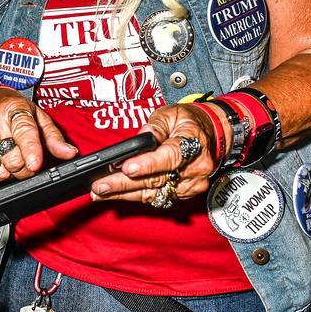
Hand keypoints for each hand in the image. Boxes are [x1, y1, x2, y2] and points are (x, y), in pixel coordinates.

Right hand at [0, 87, 76, 180]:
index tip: (35, 164)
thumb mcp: (37, 115)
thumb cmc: (12, 108)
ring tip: (11, 158)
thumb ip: (53, 137)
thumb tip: (69, 153)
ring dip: (9, 172)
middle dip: (25, 168)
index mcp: (15, 108)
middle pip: (13, 158)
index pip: (24, 131)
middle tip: (29, 162)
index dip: (30, 150)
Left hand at [89, 103, 219, 204]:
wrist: (211, 134)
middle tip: (100, 186)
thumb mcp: (170, 114)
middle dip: (124, 184)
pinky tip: (116, 194)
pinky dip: (135, 196)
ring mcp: (191, 184)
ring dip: (125, 194)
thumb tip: (137, 141)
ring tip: (100, 193)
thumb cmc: (188, 122)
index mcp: (193, 143)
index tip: (127, 167)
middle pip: (156, 180)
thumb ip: (154, 127)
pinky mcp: (184, 194)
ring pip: (154, 193)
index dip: (148, 164)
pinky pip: (158, 197)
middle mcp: (195, 168)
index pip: (170, 157)